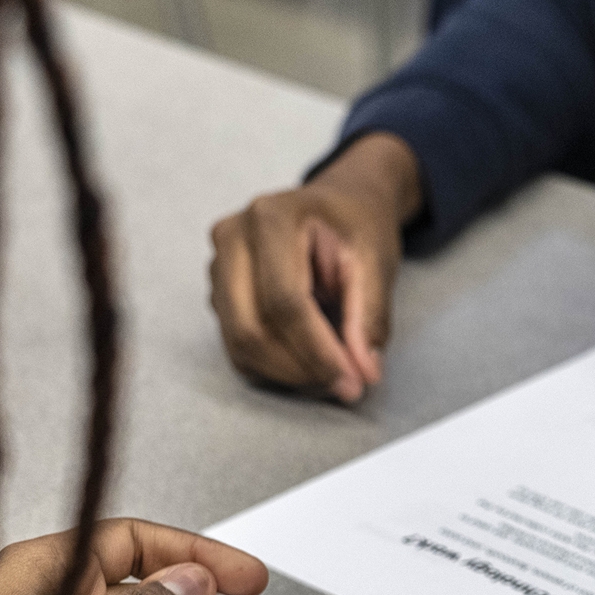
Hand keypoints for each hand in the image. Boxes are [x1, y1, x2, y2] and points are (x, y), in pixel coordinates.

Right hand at [208, 132, 421, 401]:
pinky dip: (275, 368)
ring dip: (288, 374)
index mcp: (270, 217)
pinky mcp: (219, 293)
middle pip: (251, 327)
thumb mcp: (376, 260)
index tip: (352, 382)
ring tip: (332, 377)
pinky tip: (310, 366)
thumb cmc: (355, 225)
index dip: (317, 350)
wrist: (336, 207)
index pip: (284, 301)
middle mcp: (232, 237)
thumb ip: (369, 316)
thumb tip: (364, 372)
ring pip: (240, 343)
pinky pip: (238, 347)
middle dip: (299, 369)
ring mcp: (218, 266)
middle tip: (345, 387)